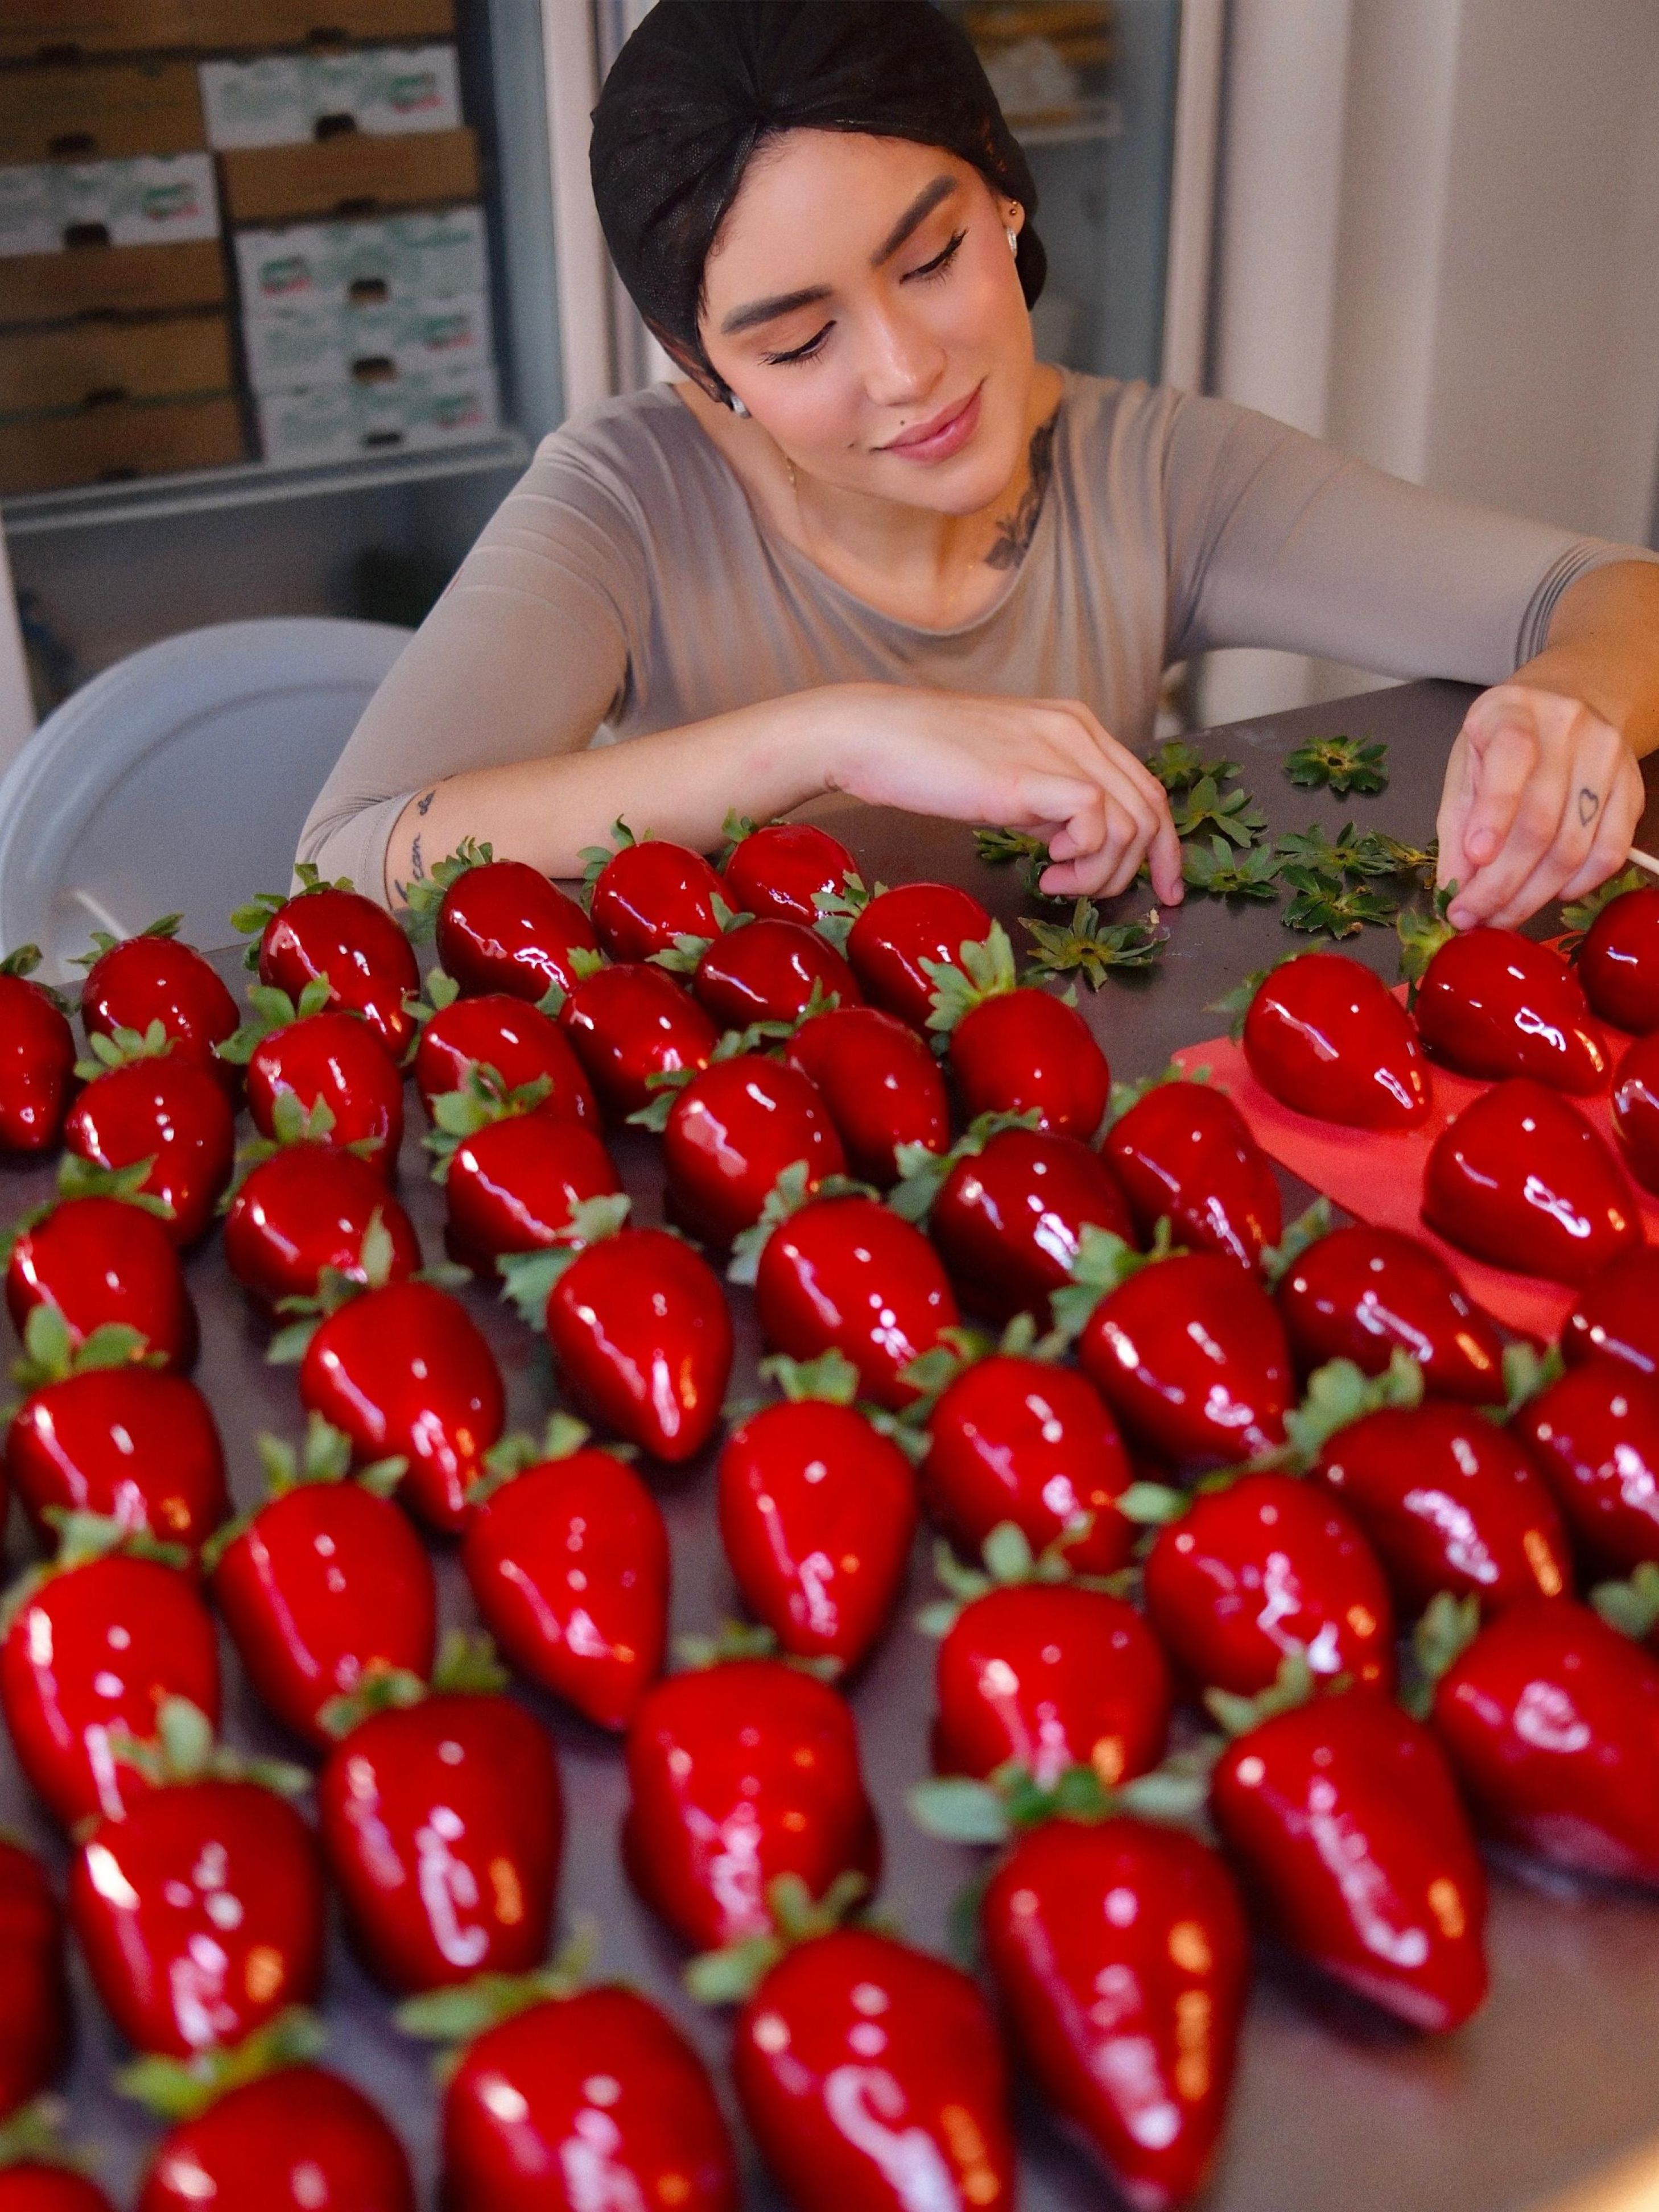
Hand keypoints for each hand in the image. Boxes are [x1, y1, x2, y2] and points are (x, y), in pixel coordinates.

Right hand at [817, 683, 1183, 905]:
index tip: (1160, 890)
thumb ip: (1047, 802)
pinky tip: (1046, 869)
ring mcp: (1059, 748)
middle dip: (1146, 867)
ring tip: (1056, 883)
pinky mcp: (1033, 775)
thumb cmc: (925, 761)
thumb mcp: (1006, 780)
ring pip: (1129, 821)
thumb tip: (1073, 842)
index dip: (1164, 846)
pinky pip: (1096, 821)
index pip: (1146, 788)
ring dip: (1101, 871)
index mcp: (1075, 727)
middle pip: (1151, 807)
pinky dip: (1083, 859)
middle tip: (1102, 899)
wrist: (872, 736)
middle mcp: (1078, 731)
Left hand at [1435, 683, 1644, 928]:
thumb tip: (1455, 887)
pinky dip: (1578, 884)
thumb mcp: (1466, 768)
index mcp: (1513, 712)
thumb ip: (1458, 825)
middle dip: (1502, 882)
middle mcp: (1568, 728)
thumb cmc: (1501, 745)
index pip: (1512, 758)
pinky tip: (1550, 895)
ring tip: (1501, 916)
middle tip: (1473, 917)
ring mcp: (1607, 758)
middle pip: (1541, 822)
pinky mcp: (1632, 788)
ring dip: (1533, 895)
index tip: (1474, 858)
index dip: (1494, 812)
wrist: (1564, 706)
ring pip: (1575, 846)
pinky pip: (1611, 851)